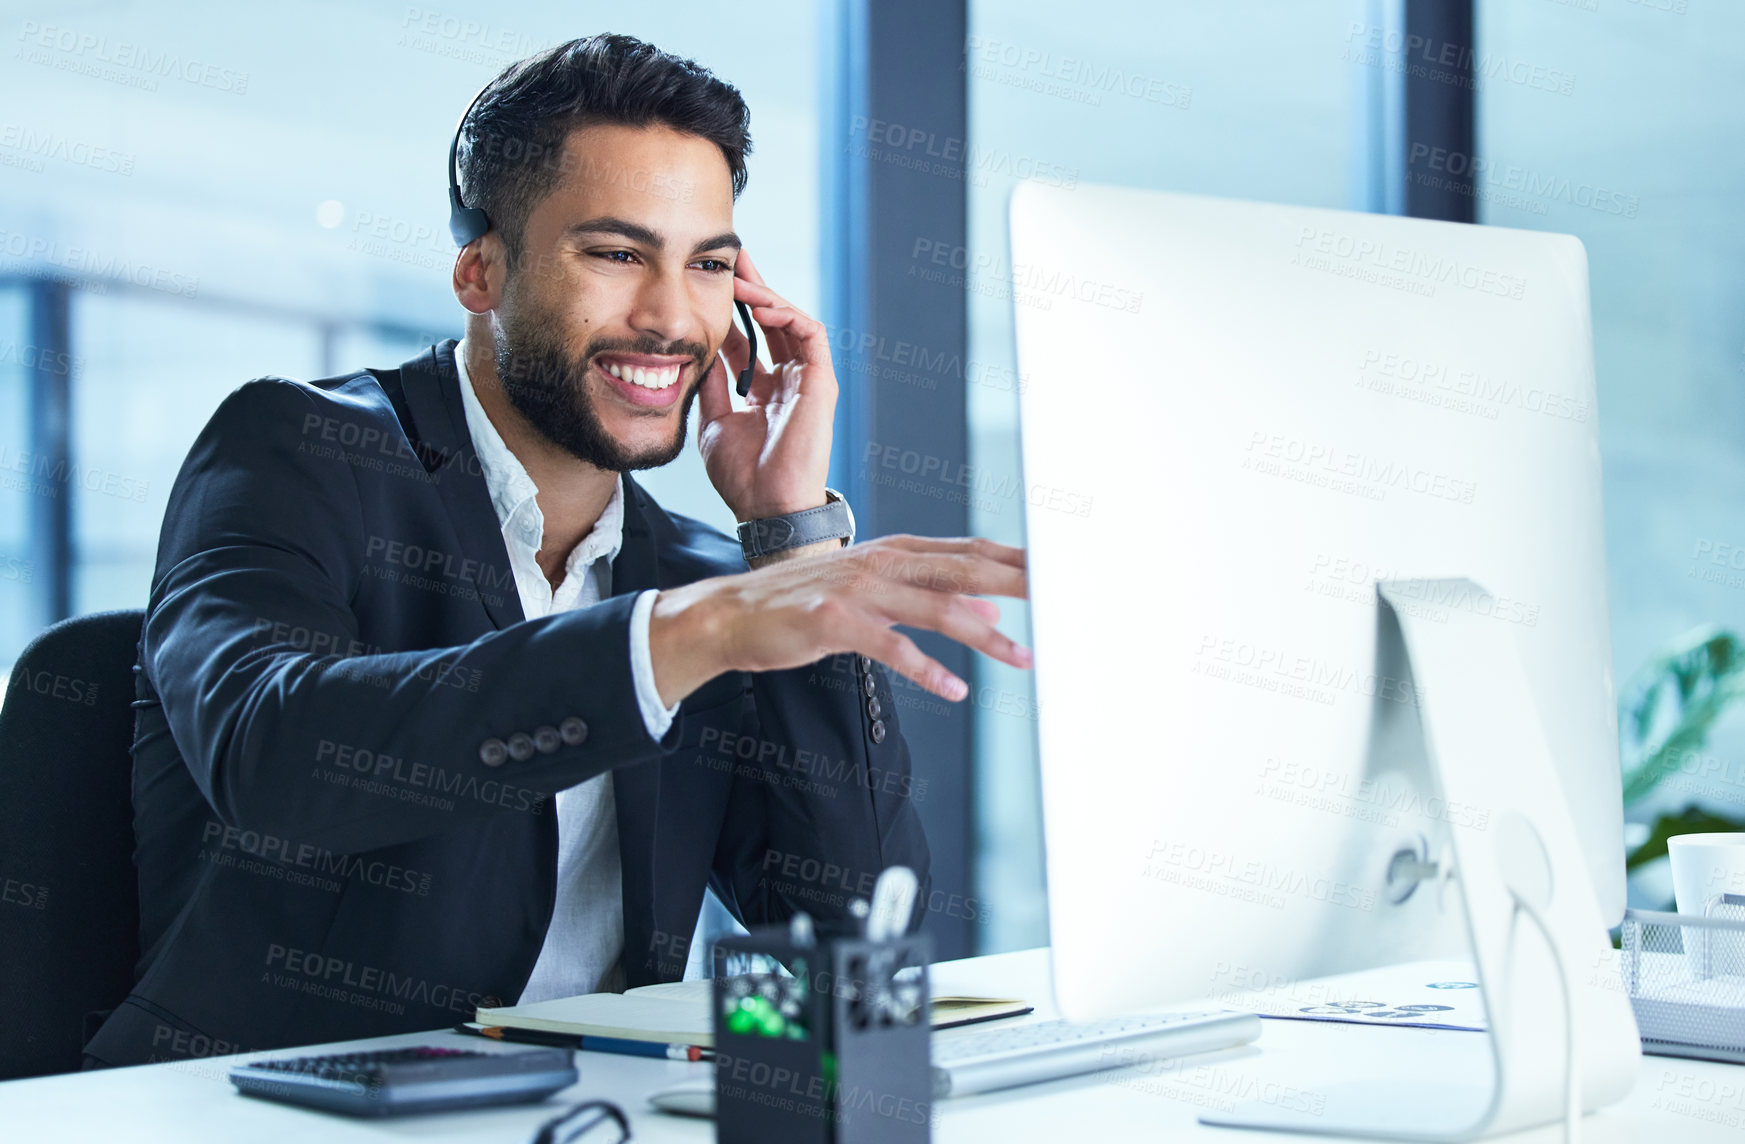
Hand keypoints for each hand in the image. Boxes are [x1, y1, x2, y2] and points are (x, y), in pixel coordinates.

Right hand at [648, 536, 1031, 705]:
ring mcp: (859, 590)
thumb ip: (928, 597)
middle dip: (1017, 582)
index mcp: (895, 553)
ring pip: (936, 608)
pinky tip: (954, 690)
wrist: (732, 614)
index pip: (968, 550)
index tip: (1058, 566)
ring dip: (985, 635)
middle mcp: (882, 563)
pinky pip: (891, 647)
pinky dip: (926, 670)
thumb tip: (987, 609)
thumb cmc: (804, 605)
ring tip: (1023, 657)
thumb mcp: (873, 595)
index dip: (1014, 557)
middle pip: (964, 569)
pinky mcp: (835, 621)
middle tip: (1062, 594)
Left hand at [696, 249, 835, 522]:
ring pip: (791, 320)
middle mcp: (788, 379)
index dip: (730, 310)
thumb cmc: (743, 476)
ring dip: (766, 294)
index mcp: (763, 390)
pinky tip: (761, 303)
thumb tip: (697, 347)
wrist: (767, 507)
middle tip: (731, 256)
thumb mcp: (714, 420)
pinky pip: (809, 334)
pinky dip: (786, 313)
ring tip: (740, 274)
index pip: (748, 337)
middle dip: (752, 287)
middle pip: (771, 321)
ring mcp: (806, 380)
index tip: (708, 282)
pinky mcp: (821, 382)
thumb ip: (712, 383)